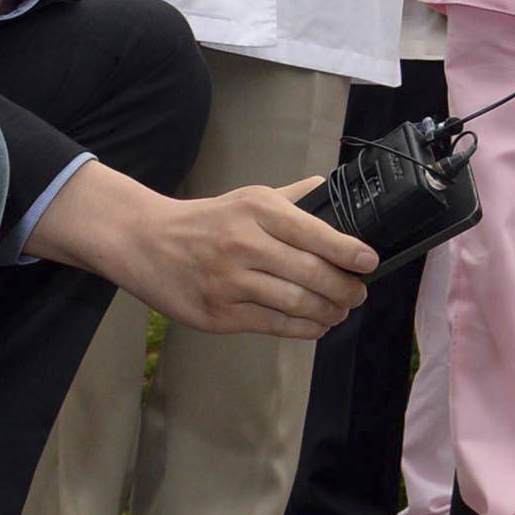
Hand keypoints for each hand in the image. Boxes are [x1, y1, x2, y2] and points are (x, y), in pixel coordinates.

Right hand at [39, 168, 374, 337]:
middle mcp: (243, 244)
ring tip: (341, 311)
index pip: (315, 233)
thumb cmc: (206, 221)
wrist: (143, 242)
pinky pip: (272, 325)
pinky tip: (317, 324)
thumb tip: (329, 186)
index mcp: (256, 211)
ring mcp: (229, 282)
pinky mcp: (218, 313)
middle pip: (311, 273)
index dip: (349, 252)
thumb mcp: (248, 197)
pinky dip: (303, 328)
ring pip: (295, 303)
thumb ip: (292, 198)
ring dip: (328, 312)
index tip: (371, 262)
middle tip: (359, 293)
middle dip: (345, 288)